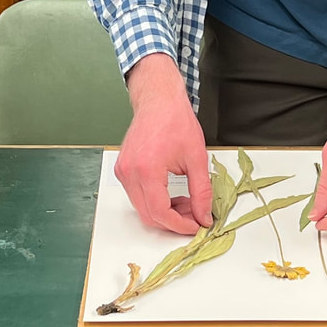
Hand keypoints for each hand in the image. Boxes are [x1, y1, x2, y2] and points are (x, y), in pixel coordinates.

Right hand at [115, 53, 212, 234]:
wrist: (159, 101)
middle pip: (148, 215)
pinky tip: (172, 194)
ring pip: (142, 208)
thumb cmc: (176, 122)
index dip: (180, 225)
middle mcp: (129, 173)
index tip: (196, 226)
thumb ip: (201, 192)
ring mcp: (123, 172)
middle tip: (194, 215)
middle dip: (173, 221)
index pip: (160, 212)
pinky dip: (155, 201)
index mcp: (147, 170)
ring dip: (164, 212)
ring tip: (186, 202)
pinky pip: (137, 196)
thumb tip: (204, 216)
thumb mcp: (197, 158)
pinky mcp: (122, 170)